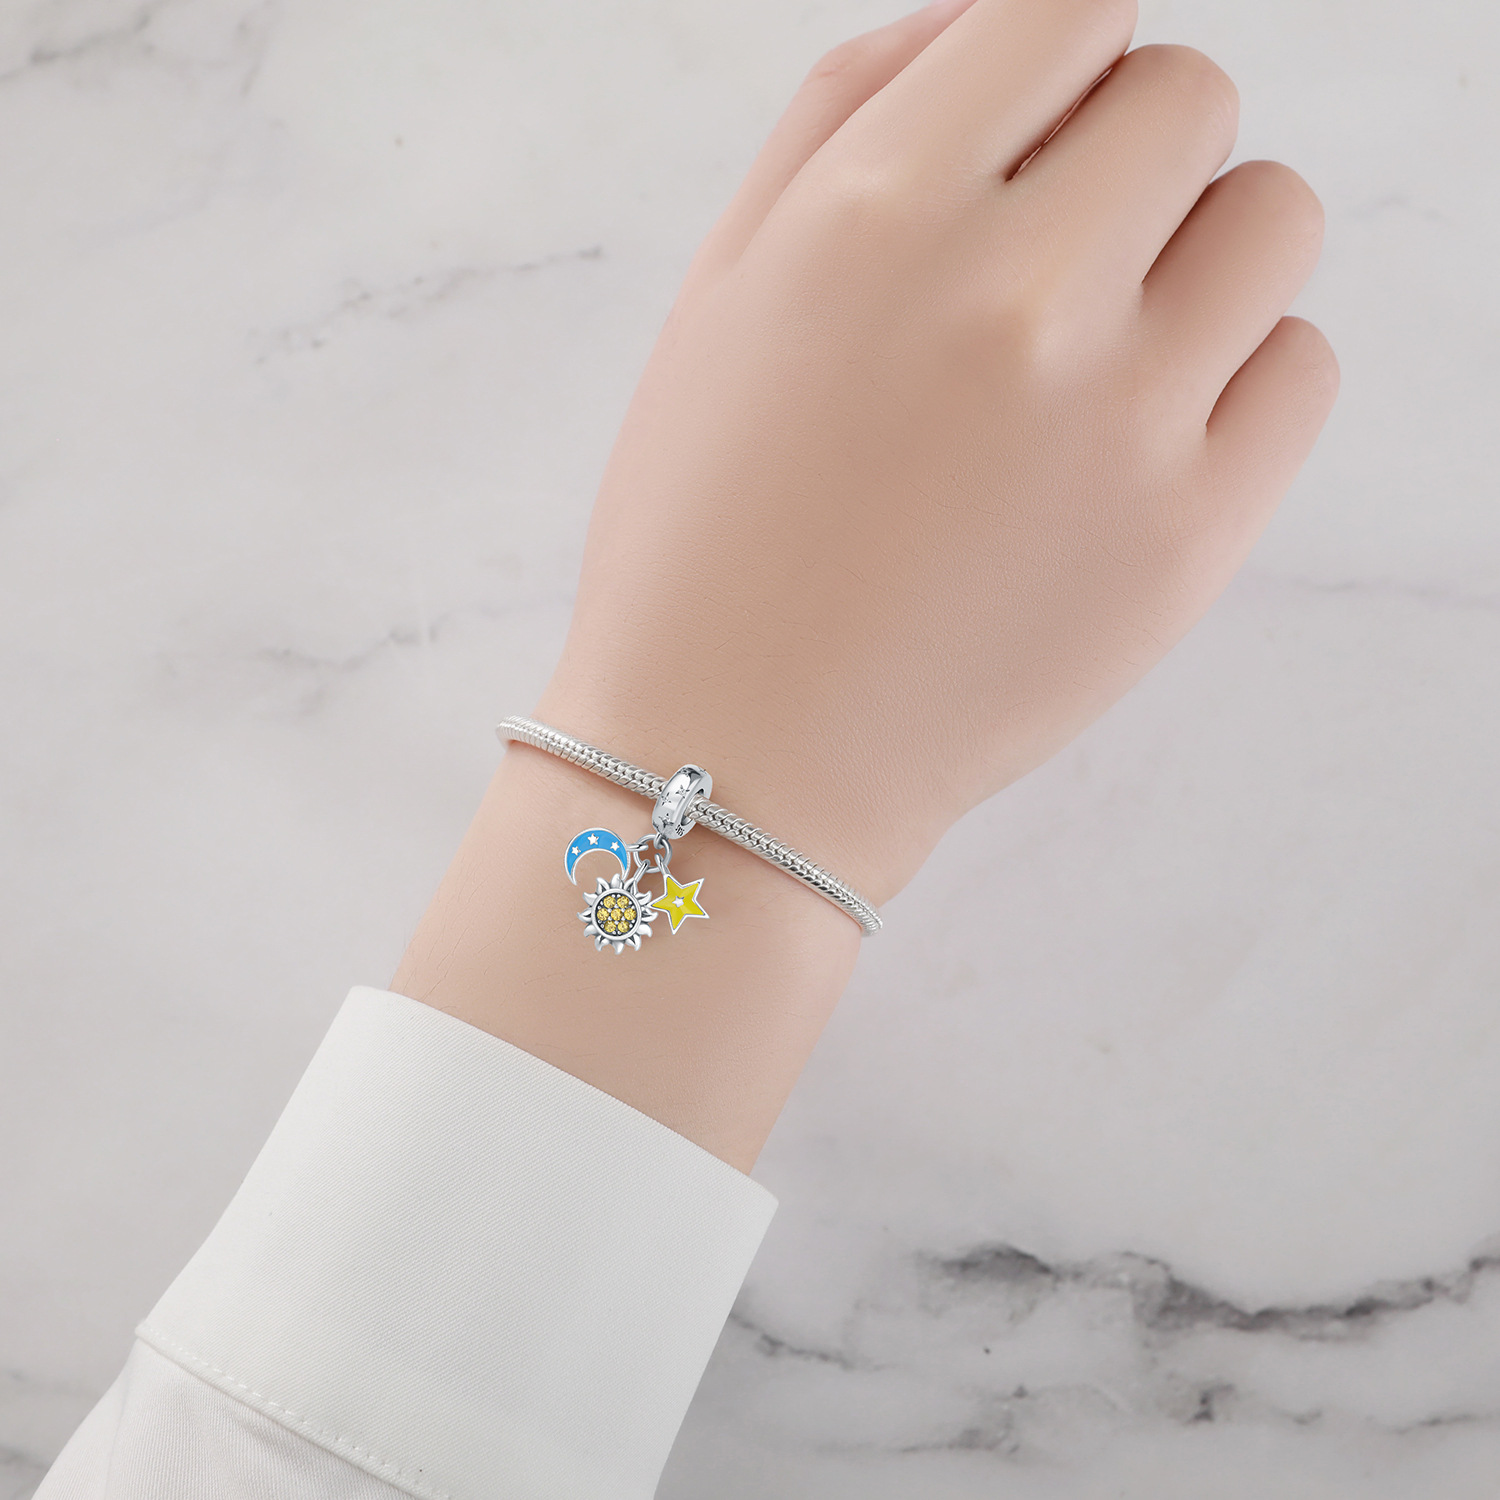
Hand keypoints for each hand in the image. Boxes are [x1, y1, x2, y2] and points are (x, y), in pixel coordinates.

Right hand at [536, 0, 1337, 906]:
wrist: (737, 755)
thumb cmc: (706, 532)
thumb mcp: (720, 293)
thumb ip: (848, 115)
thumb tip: (989, 21)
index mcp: (878, 213)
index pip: (1072, 9)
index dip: (1057, 71)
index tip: (1032, 143)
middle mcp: (1017, 293)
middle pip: (1193, 97)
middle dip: (1131, 158)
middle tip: (1053, 268)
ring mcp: (1124, 419)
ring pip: (1275, 218)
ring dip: (1202, 254)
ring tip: (1102, 356)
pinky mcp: (1192, 536)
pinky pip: (1301, 367)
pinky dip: (1241, 379)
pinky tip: (1138, 443)